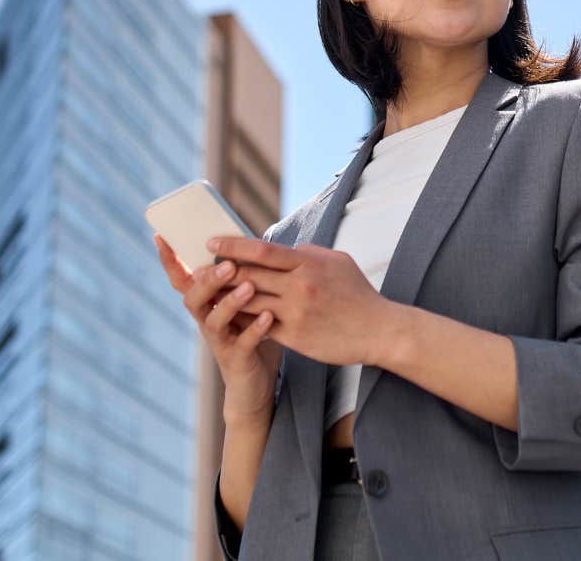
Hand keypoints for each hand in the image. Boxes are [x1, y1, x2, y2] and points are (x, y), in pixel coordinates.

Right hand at [153, 233, 280, 423]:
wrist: (255, 384)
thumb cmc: (250, 335)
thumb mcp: (244, 304)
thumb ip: (241, 278)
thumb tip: (249, 242)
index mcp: (206, 303)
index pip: (182, 279)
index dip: (169, 261)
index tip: (160, 237)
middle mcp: (206, 320)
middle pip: (194, 297)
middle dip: (208, 279)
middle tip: (228, 264)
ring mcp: (219, 341)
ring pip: (214, 320)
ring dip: (231, 302)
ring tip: (249, 286)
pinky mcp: (236, 359)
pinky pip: (243, 343)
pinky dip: (255, 329)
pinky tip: (268, 316)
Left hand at [207, 236, 402, 366]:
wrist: (380, 330)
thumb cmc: (358, 294)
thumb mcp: (338, 261)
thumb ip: (308, 253)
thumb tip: (285, 249)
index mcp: (309, 263)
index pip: (262, 250)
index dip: (233, 245)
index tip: (212, 243)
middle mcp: (300, 286)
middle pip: (249, 275)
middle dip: (220, 272)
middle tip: (200, 270)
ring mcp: (296, 313)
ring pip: (250, 302)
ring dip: (226, 298)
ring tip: (209, 293)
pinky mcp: (296, 337)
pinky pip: (261, 326)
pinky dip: (244, 320)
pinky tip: (231, 316)